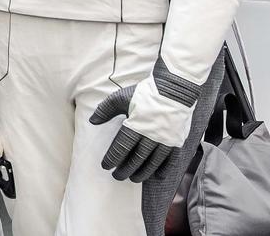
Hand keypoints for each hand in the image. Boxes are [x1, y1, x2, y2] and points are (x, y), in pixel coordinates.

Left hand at [89, 67, 199, 182]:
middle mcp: (151, 136)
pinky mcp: (177, 141)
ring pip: (153, 162)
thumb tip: (92, 121)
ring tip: (134, 179)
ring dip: (143, 173)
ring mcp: (165, 140)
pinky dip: (163, 169)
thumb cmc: (144, 94)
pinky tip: (156, 175)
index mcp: (135, 126)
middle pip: (136, 159)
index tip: (106, 166)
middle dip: (126, 170)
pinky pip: (170, 160)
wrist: (174, 89)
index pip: (121, 148)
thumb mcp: (120, 98)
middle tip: (118, 176)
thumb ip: (105, 110)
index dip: (112, 158)